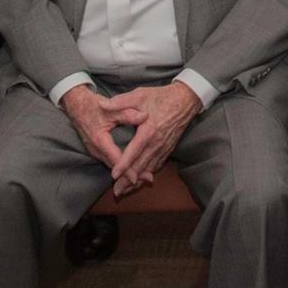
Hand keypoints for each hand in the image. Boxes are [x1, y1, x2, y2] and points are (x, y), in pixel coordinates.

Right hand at [61, 84, 144, 172]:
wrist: (76, 104)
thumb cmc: (93, 105)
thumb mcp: (112, 108)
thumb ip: (128, 113)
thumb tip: (146, 116)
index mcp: (99, 140)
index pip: (116, 159)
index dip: (127, 169)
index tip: (137, 178)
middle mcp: (95, 149)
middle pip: (114, 166)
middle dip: (129, 174)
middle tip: (147, 178)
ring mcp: (94, 150)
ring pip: (111, 165)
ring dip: (125, 171)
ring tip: (142, 176)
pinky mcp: (95, 149)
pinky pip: (108, 161)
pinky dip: (119, 166)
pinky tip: (129, 167)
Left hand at [102, 82, 202, 197]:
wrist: (185, 100)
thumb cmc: (161, 97)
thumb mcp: (139, 95)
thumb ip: (120, 102)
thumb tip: (101, 106)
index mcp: (149, 130)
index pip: (134, 152)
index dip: (123, 164)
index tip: (113, 175)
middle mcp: (157, 142)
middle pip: (141, 166)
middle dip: (128, 180)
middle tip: (116, 192)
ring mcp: (164, 147)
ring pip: (149, 169)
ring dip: (137, 181)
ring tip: (125, 191)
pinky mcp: (169, 148)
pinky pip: (157, 165)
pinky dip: (148, 174)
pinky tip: (141, 180)